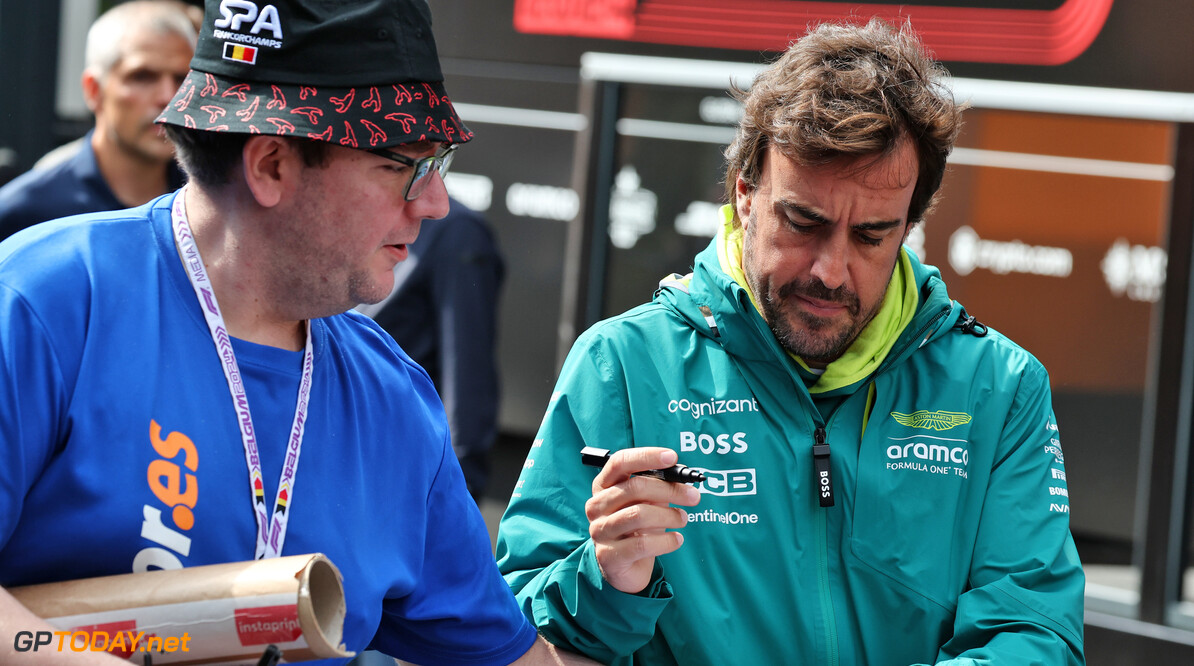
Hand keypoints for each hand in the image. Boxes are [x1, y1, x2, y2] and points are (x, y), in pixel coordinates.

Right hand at [584, 447, 699, 593]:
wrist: (624, 567)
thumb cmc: (637, 527)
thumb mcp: (647, 502)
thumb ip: (659, 487)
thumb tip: (682, 477)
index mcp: (603, 486)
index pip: (620, 462)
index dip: (646, 456)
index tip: (673, 457)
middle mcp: (596, 506)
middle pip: (634, 488)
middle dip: (669, 490)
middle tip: (693, 496)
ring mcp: (599, 531)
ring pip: (639, 515)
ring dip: (669, 516)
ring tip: (683, 519)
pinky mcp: (609, 556)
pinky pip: (642, 544)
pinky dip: (666, 541)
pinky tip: (677, 540)